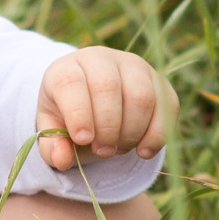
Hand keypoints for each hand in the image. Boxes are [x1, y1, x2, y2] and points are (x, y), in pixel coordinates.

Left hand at [35, 48, 176, 170]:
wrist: (93, 99)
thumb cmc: (69, 116)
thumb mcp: (52, 131)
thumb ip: (52, 147)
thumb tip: (62, 160)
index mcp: (68, 68)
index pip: (71, 83)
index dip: (79, 113)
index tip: (83, 139)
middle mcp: (101, 59)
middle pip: (109, 88)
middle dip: (108, 128)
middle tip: (103, 151)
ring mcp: (134, 67)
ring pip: (141, 97)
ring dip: (131, 132)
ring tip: (119, 149)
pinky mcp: (158, 81)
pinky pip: (166, 105)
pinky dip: (157, 134)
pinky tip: (143, 150)